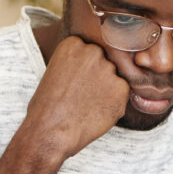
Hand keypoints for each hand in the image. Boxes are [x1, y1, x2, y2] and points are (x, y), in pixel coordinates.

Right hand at [22, 35, 129, 159]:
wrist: (50, 131)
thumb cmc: (48, 106)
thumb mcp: (56, 71)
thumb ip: (78, 62)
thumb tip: (99, 63)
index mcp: (74, 43)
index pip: (93, 51)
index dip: (87, 69)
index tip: (77, 81)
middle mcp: (93, 51)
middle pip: (107, 61)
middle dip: (100, 77)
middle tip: (85, 94)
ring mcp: (108, 69)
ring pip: (117, 77)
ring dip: (109, 90)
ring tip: (89, 104)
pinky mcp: (122, 88)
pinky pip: (124, 93)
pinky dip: (115, 103)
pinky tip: (97, 111)